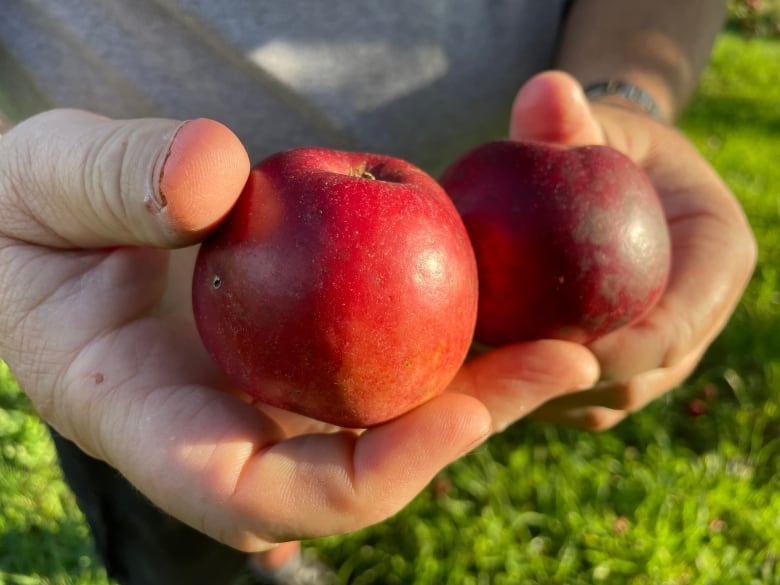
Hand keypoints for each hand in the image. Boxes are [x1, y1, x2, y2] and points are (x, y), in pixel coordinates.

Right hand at [0, 110, 598, 549]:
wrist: (44, 221)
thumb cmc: (27, 211)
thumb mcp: (43, 177)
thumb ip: (107, 180)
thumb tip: (212, 176)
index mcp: (153, 421)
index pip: (265, 496)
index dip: (371, 479)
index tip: (464, 415)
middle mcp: (224, 426)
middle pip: (358, 469)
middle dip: (466, 430)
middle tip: (568, 360)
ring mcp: (263, 392)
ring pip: (383, 418)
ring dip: (480, 386)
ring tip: (567, 330)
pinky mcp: (293, 348)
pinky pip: (378, 357)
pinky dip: (443, 334)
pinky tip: (503, 292)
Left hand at [508, 71, 756, 429]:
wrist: (610, 177)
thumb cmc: (603, 142)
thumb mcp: (592, 122)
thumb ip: (570, 117)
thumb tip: (544, 91)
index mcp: (717, 258)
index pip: (677, 326)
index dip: (619, 352)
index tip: (547, 354)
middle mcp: (695, 317)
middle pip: (641, 377)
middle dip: (569, 386)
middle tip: (497, 380)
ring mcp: (657, 350)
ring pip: (605, 398)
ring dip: (543, 400)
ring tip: (480, 388)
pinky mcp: (617, 364)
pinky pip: (576, 394)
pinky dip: (531, 393)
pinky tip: (476, 381)